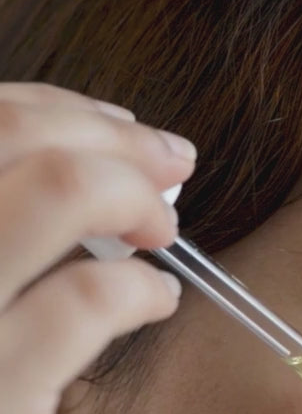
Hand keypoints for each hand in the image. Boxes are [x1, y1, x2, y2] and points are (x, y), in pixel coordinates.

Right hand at [0, 82, 195, 413]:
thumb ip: (6, 245)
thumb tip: (81, 177)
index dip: (59, 110)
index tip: (120, 129)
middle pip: (16, 136)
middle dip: (113, 138)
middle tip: (174, 164)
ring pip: (54, 193)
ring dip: (131, 194)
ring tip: (167, 230)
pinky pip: (86, 301)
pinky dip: (140, 289)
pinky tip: (159, 303)